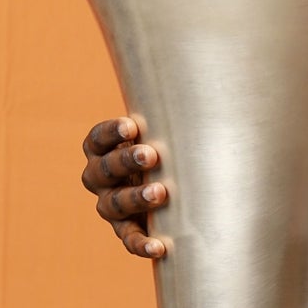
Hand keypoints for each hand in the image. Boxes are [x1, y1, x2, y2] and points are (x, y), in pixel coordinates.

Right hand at [81, 117, 167, 257]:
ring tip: (161, 192)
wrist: (175, 180)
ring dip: (135, 199)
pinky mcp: (127, 228)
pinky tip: (160, 246)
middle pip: (104, 170)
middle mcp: (100, 176)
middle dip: (127, 161)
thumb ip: (174, 107)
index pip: (97, 139)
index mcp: (103, 147)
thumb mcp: (167, 124)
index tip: (133, 125)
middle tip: (152, 154)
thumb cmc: (171, 140)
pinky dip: (142, 243)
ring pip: (112, 204)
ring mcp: (110, 204)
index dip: (111, 132)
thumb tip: (210, 61)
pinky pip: (128, 239)